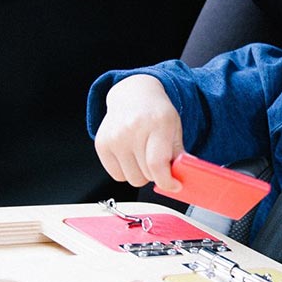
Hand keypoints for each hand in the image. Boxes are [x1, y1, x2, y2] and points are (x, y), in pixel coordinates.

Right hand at [93, 75, 183, 191]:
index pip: (157, 164)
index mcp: (157, 123)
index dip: (167, 182)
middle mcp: (133, 129)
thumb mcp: (175, 129)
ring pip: (131, 179)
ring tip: (143, 155)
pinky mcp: (102, 144)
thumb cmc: (156, 113)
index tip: (174, 185)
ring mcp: (115, 137)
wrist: (134, 95)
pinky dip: (126, 171)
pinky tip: (130, 155)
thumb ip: (180, 155)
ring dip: (141, 174)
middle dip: (156, 173)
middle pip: (146, 175)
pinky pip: (117, 176)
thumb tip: (179, 181)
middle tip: (157, 159)